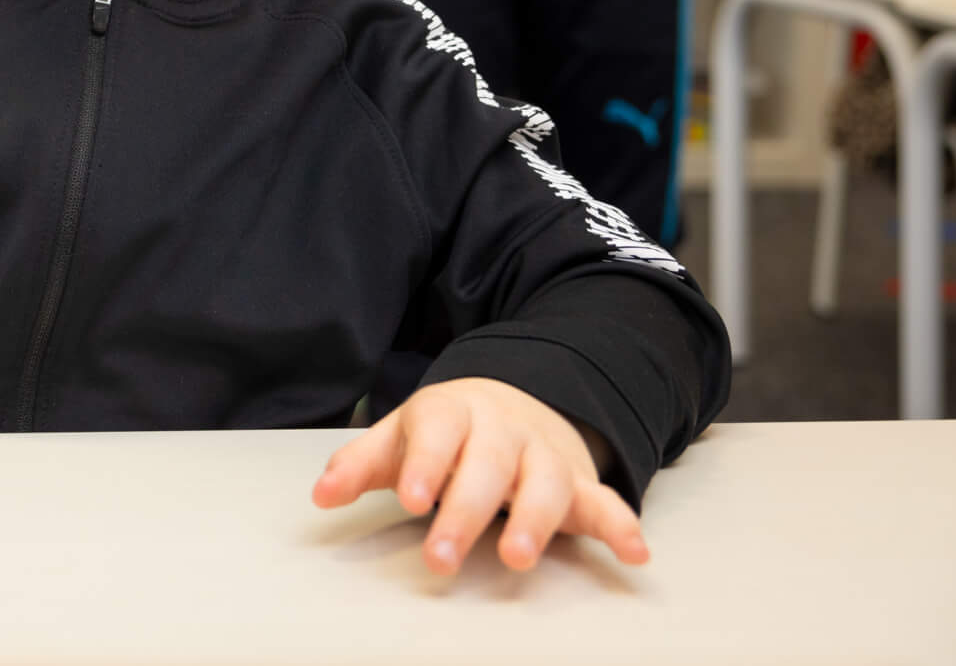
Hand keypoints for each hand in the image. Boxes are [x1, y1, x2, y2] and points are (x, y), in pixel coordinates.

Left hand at [311, 378, 646, 573]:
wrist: (510, 399)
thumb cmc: (444, 430)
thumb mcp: (399, 436)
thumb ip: (361, 464)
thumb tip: (321, 495)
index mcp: (450, 412)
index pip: (435, 431)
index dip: (424, 463)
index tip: (411, 497)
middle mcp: (500, 431)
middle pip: (485, 467)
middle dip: (465, 512)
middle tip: (441, 555)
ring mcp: (542, 454)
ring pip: (545, 481)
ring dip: (535, 520)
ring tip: (518, 557)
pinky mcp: (578, 482)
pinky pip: (605, 500)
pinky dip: (622, 524)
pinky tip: (634, 553)